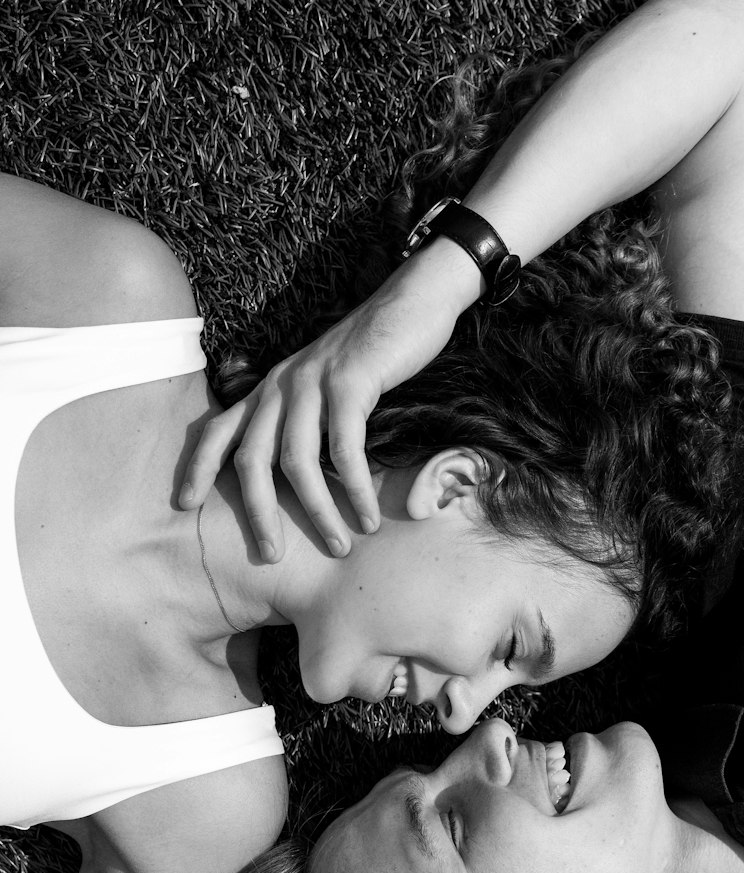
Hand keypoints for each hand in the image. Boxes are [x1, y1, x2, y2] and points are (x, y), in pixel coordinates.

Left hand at [178, 245, 478, 560]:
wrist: (413, 300)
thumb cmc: (373, 354)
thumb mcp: (325, 387)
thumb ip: (308, 421)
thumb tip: (305, 477)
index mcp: (270, 388)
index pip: (218, 429)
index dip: (198, 468)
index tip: (183, 505)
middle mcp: (282, 385)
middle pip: (252, 460)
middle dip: (257, 514)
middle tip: (271, 556)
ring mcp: (313, 381)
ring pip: (296, 461)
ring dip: (316, 511)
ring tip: (338, 545)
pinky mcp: (350, 381)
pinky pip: (345, 448)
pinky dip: (355, 488)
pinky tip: (368, 516)